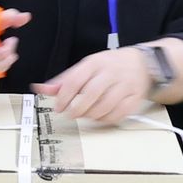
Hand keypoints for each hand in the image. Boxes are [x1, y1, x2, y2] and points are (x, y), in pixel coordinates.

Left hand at [37, 48, 152, 126]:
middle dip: (76, 109)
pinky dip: (106, 119)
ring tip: (85, 114)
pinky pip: (118, 114)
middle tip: (70, 114)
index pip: (75, 80)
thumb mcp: (86, 67)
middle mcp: (110, 73)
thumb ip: (64, 80)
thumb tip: (42, 88)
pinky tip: (100, 116)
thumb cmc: (110, 65)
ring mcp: (125, 85)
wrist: (141, 63)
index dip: (63, 97)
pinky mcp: (134, 98)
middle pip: (90, 95)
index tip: (58, 107)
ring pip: (104, 107)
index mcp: (95, 63)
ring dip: (90, 115)